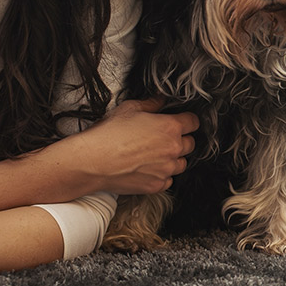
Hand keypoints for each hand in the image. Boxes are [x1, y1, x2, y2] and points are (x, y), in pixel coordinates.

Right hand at [50, 99, 199, 195]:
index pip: (193, 122)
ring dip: (173, 159)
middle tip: (163, 138)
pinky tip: (148, 169)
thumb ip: (151, 104)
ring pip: (181, 163)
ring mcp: (166, 169)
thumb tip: (160, 100)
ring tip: (154, 155)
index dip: (186, 121)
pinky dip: (162, 175)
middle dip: (180, 140)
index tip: (181, 122)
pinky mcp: (157, 185)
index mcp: (169, 127)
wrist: (92, 161)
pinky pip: (168, 180)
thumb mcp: (129, 109)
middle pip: (190, 144)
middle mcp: (172, 149)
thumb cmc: (108, 135)